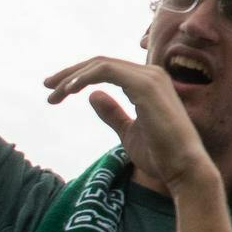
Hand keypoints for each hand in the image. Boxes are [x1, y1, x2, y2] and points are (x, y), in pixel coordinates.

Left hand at [43, 56, 214, 193]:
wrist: (184, 168)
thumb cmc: (161, 154)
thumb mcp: (128, 132)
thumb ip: (113, 113)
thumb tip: (92, 96)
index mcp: (149, 83)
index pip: (108, 69)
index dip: (80, 77)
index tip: (56, 93)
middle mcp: (152, 74)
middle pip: (101, 63)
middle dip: (71, 73)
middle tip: (47, 88)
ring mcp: (150, 78)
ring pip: (101, 64)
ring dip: (73, 76)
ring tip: (54, 94)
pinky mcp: (146, 86)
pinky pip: (107, 71)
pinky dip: (84, 78)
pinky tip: (69, 91)